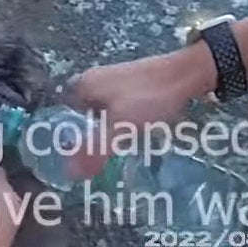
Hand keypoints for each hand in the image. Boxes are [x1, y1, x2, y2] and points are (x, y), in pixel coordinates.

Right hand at [67, 44, 214, 177]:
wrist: (187, 74)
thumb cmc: (149, 96)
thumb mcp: (120, 126)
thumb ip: (95, 149)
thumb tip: (69, 172)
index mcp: (83, 85)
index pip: (61, 115)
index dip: (63, 137)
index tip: (69, 161)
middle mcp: (95, 81)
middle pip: (82, 117)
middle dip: (87, 139)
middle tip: (91, 166)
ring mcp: (115, 83)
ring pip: (102, 116)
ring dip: (106, 135)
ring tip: (110, 159)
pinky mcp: (133, 89)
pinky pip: (119, 113)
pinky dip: (122, 128)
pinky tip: (130, 142)